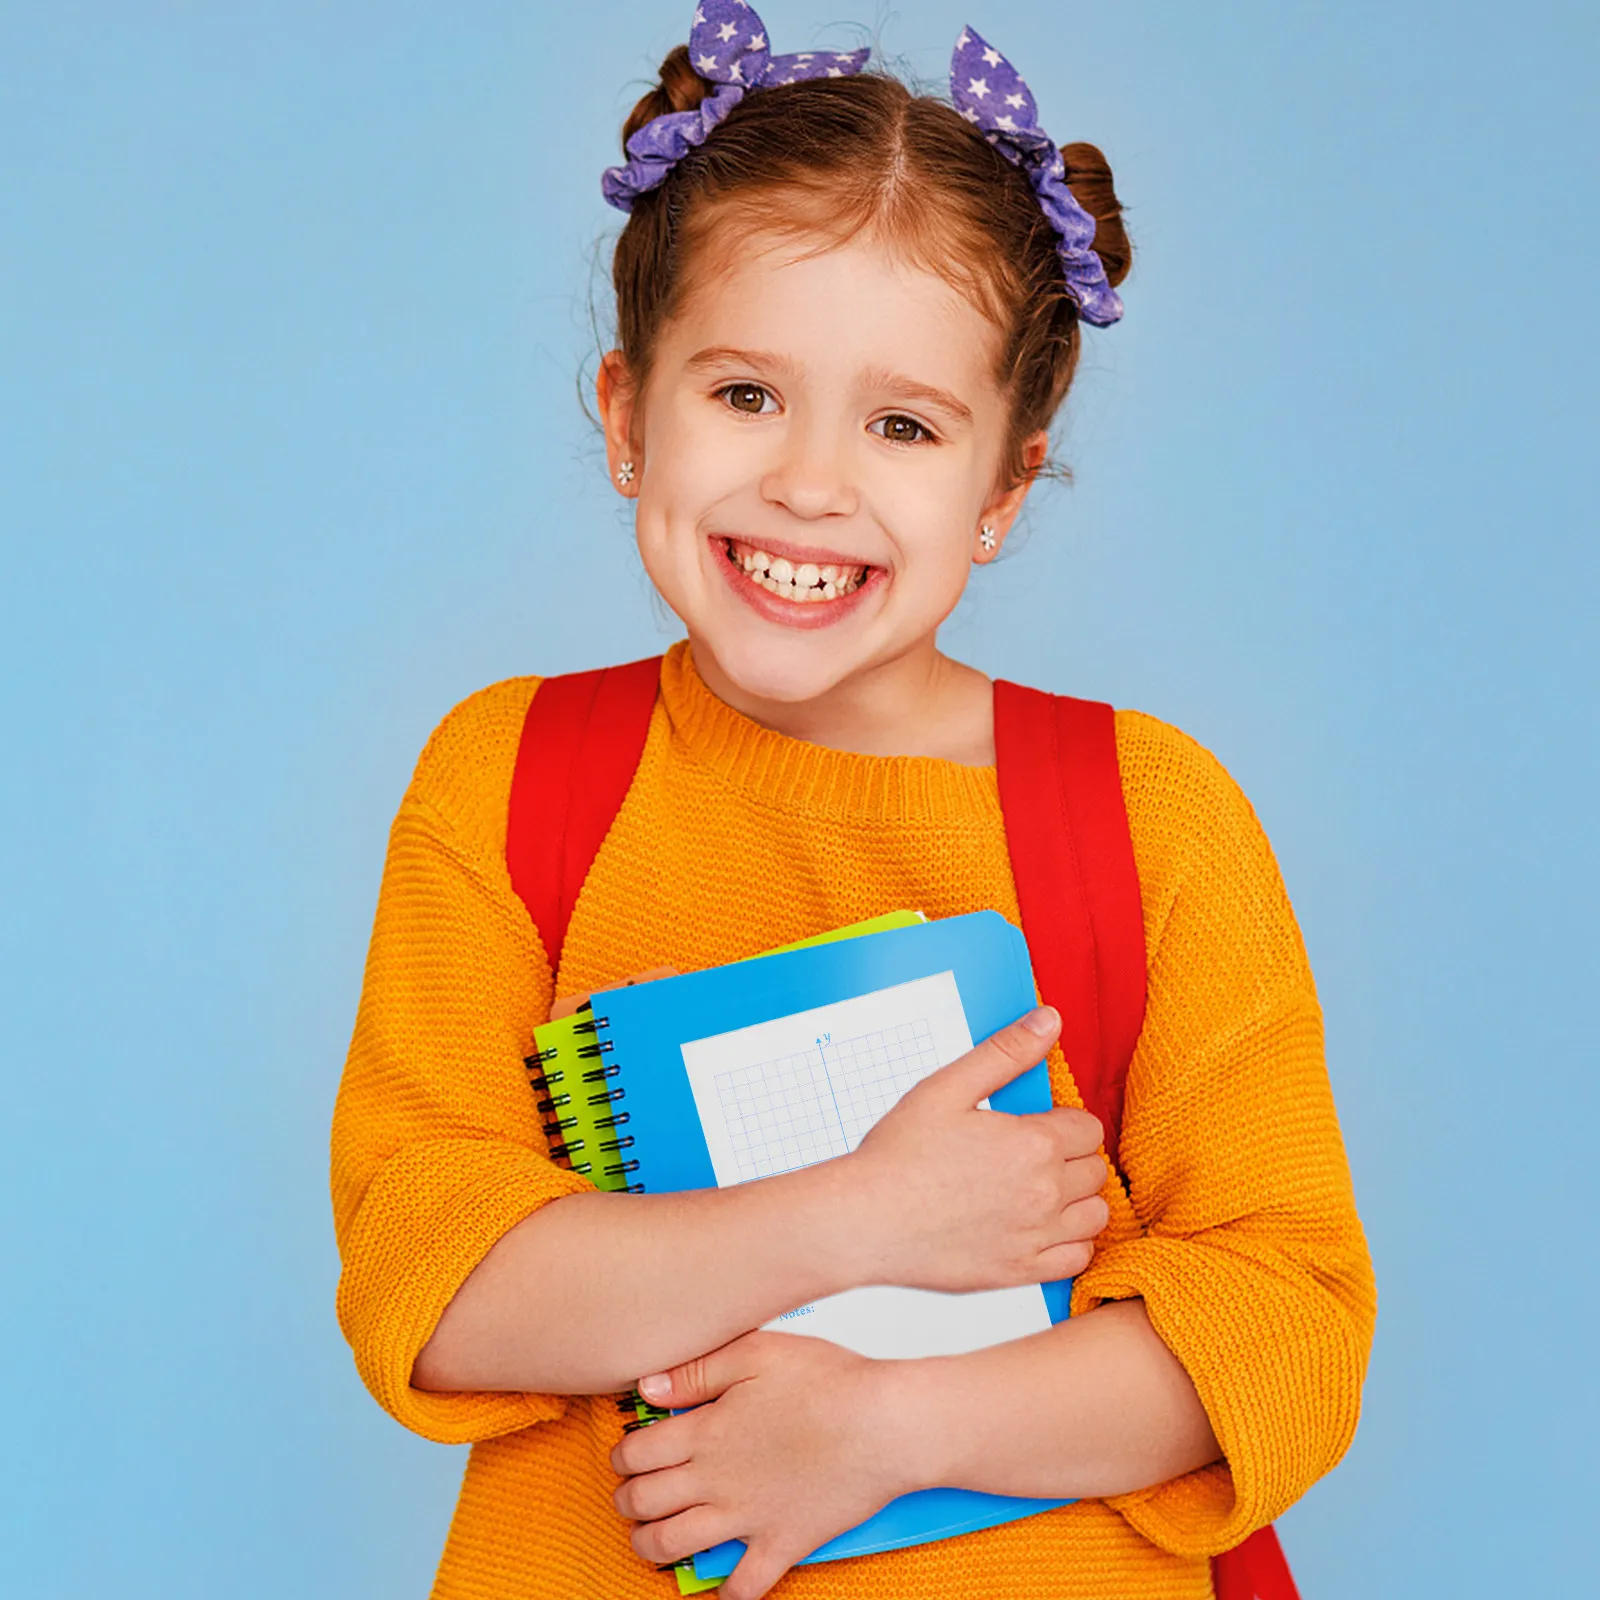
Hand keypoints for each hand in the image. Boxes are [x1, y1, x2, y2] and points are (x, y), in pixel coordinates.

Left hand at [611, 1331, 917, 1599]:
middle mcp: (717, 1480)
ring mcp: (747, 1518)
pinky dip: (725, 1591)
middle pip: (645, 1503)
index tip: (626, 1454)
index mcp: (707, 1432)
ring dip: (650, 1546)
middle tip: (630, 1495)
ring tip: (650, 1538)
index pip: (638, 1454)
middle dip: (627, 1501)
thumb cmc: (829, 1381)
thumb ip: (696, 1371)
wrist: (883, 1424)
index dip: (622, 1456)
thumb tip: (648, 1387)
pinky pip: (743, 1586)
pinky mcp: (782, 1544)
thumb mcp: (756, 1352)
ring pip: (674, 1547)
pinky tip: (721, 1582)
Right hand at [845, 1006, 1108, 1292]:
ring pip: (1095, 1215)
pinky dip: (1070, 1242)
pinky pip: (1078, 1258)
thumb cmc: (899, 1155)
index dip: (1065, 1122)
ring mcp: (1036, 1236)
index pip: (1089, 1128)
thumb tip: (1049, 1020)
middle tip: (1031, 1155)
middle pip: (1095, 1169)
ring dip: (1078, 1199)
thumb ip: (1006, 1052)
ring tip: (1041, 1190)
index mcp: (1034, 1144)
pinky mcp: (1021, 1271)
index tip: (1037, 1126)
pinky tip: (1041, 1227)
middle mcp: (1045, 1192)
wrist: (867, 1219)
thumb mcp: (948, 1087)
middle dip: (1071, 1157)